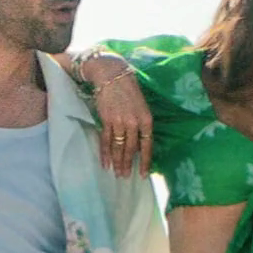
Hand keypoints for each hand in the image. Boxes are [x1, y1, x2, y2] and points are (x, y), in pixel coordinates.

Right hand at [84, 55, 152, 175]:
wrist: (112, 75)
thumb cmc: (129, 90)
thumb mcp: (141, 106)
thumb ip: (142, 123)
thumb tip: (140, 143)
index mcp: (146, 119)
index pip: (147, 145)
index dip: (145, 161)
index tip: (143, 174)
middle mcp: (134, 122)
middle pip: (131, 149)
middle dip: (128, 164)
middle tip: (125, 177)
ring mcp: (119, 121)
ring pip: (118, 147)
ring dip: (117, 162)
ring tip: (116, 173)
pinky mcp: (106, 119)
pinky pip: (106, 140)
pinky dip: (105, 153)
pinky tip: (105, 163)